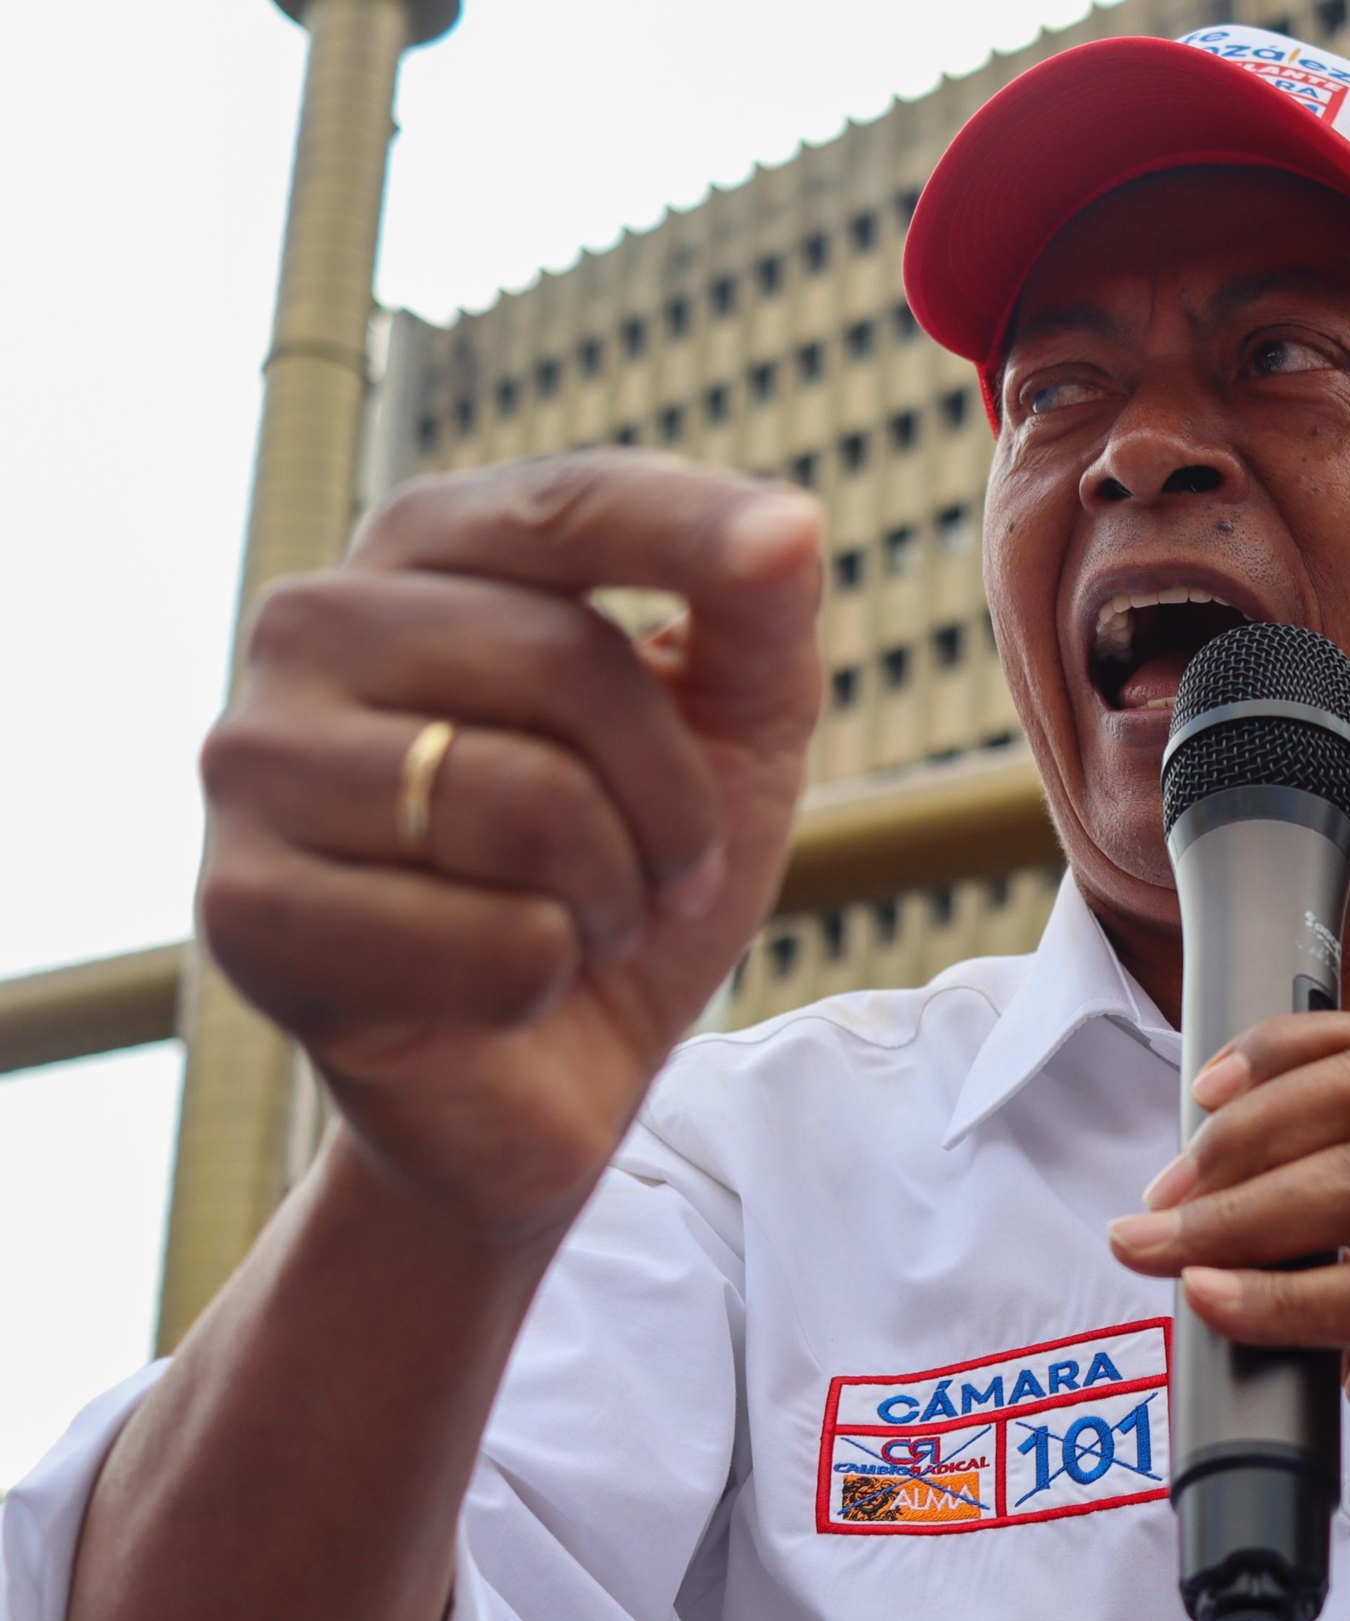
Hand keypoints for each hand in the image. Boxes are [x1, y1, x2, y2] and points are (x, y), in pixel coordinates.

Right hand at [198, 453, 823, 1237]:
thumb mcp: (731, 738)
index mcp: (427, 553)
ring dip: (611, 897)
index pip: (570, 503)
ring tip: (583, 925)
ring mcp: (254, 759)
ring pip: (526, 805)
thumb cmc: (629, 873)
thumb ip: (758, 623)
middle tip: (665, 870)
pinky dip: (543, 982)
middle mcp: (313, 624)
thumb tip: (790, 525)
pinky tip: (504, 989)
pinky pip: (488, 939)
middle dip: (671, 798)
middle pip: (566, 664)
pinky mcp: (243, 906)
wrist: (545, 1078)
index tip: (794, 538)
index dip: (691, 524)